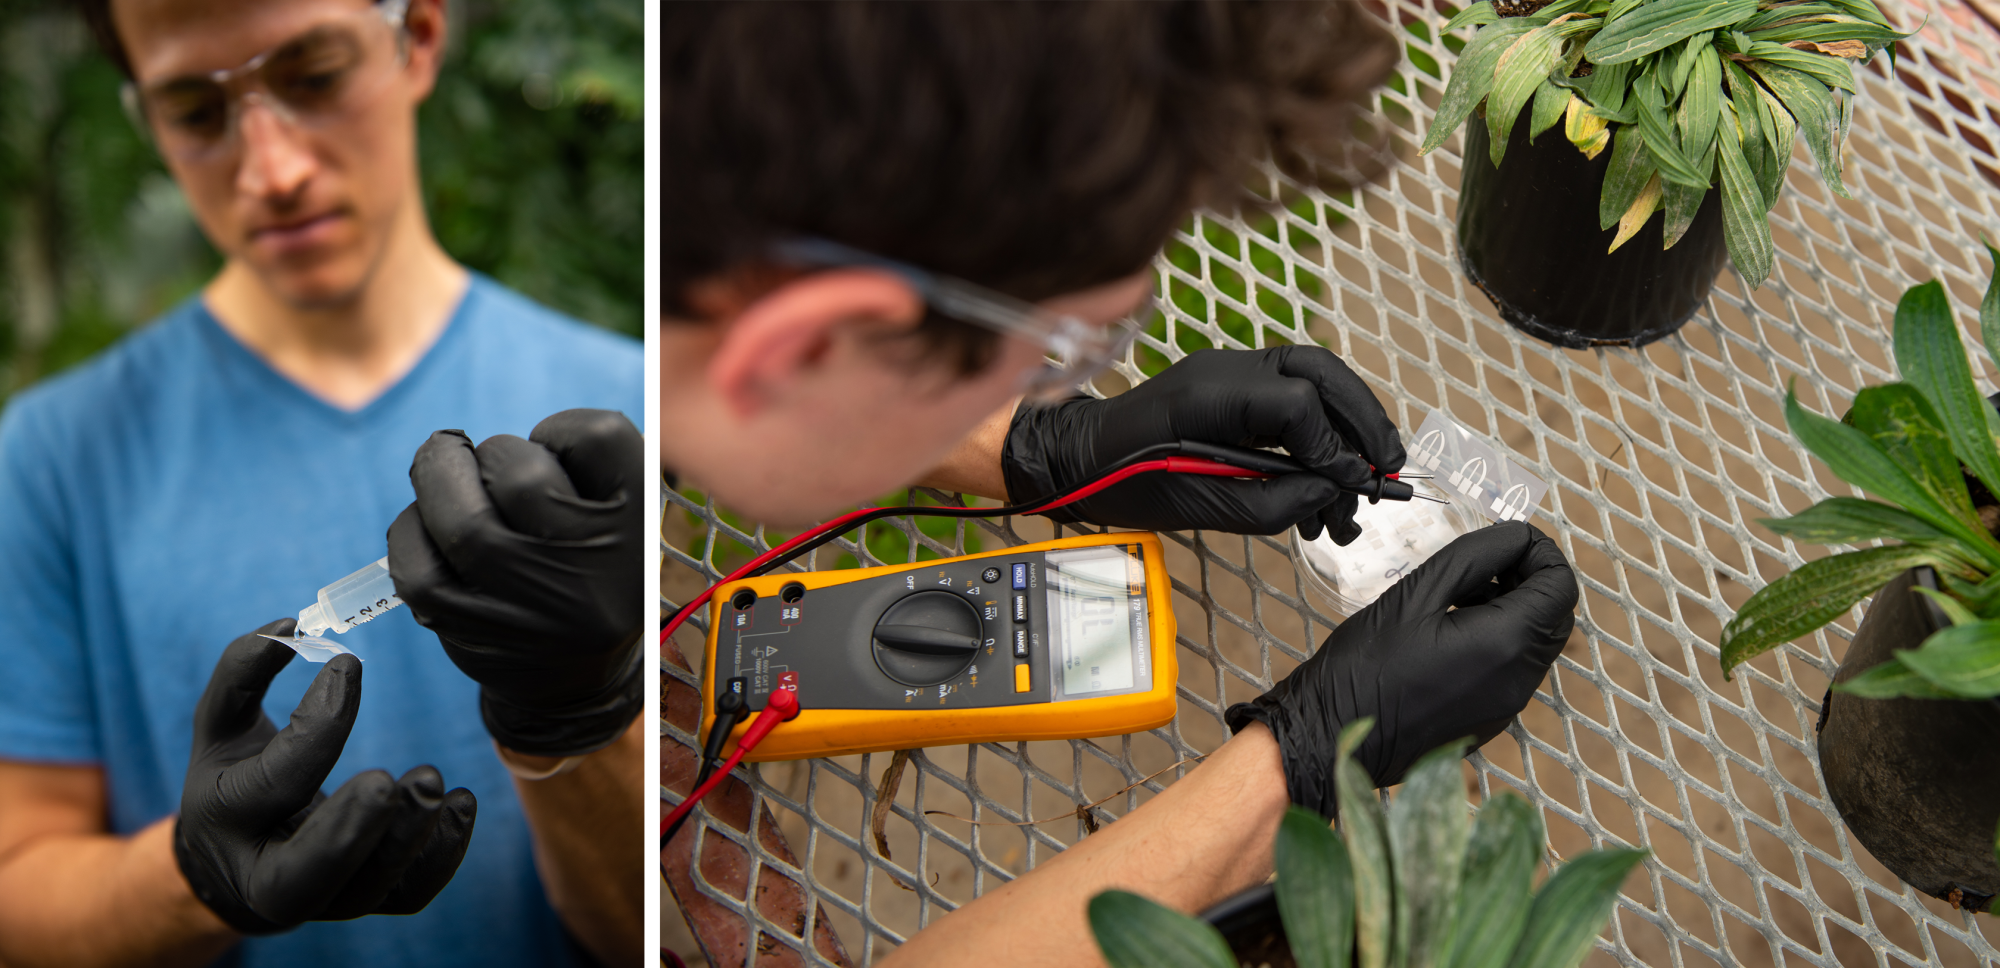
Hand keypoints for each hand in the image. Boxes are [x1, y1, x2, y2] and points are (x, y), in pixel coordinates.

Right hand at [174, 620, 476, 934]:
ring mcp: (319, 900)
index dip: (318, 725)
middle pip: (305, 875)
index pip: (276, 781)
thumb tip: (289, 624)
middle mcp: (264, 875)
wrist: (235, 862)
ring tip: (433, 780)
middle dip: (351, 829)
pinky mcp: (363, 902)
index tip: (350, 665)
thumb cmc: (234, 775)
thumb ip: (242, 672)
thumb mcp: (221, 726)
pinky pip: (408, 894)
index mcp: (225, 819)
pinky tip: (461, 803)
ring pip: (365, 891)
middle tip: (389, 780)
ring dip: (405, 838)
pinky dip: (441, 853)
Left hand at [387, 409, 649, 756]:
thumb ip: (577, 462)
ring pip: (462, 521)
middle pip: (520, 473)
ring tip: (443, 474)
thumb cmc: (590, 569)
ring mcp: (530, 610)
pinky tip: (426, 526)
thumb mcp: (617, 517)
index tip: (553, 452)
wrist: (576, 680)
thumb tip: (461, 445)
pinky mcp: (474, 632)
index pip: (599, 436)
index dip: (561, 430)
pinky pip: (417, 565)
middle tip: (486, 466)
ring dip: (438, 479)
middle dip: (490, 454)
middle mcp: (595, 575)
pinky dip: (410, 530)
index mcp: (640, 530)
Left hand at [1000, 347, 1403, 540]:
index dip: (1333, 447)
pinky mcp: (1235, 388)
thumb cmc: (1127, 484)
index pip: (1298, 403)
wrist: (1081, 459)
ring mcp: (1233, 372)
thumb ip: (1274, 502)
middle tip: (1389, 467)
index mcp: (1213, 392)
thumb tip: (1331, 492)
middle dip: (1364, 419)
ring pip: (1315, 379)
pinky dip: (1320, 433)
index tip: (1351, 486)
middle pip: (1322, 372)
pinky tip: (1324, 482)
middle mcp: (1229, 369)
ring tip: (1360, 486)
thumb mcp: (1203, 509)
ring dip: (1348, 428)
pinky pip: (1293, 398)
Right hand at [1224, 521, 1577, 816]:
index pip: (1560, 584)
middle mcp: (1519, 679)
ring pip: (1538, 642)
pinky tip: (1451, 633)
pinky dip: (1501, 639)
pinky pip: (1515, 668)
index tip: (1502, 539)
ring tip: (1460, 596)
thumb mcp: (1415, 593)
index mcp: (1505, 643)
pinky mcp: (1490, 719)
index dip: (1539, 551)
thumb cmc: (1365, 664)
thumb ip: (1474, 558)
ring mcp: (1507, 705)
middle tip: (1481, 564)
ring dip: (1515, 608)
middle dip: (1529, 579)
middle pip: (1556, 614)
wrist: (1332, 735)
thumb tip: (1515, 537)